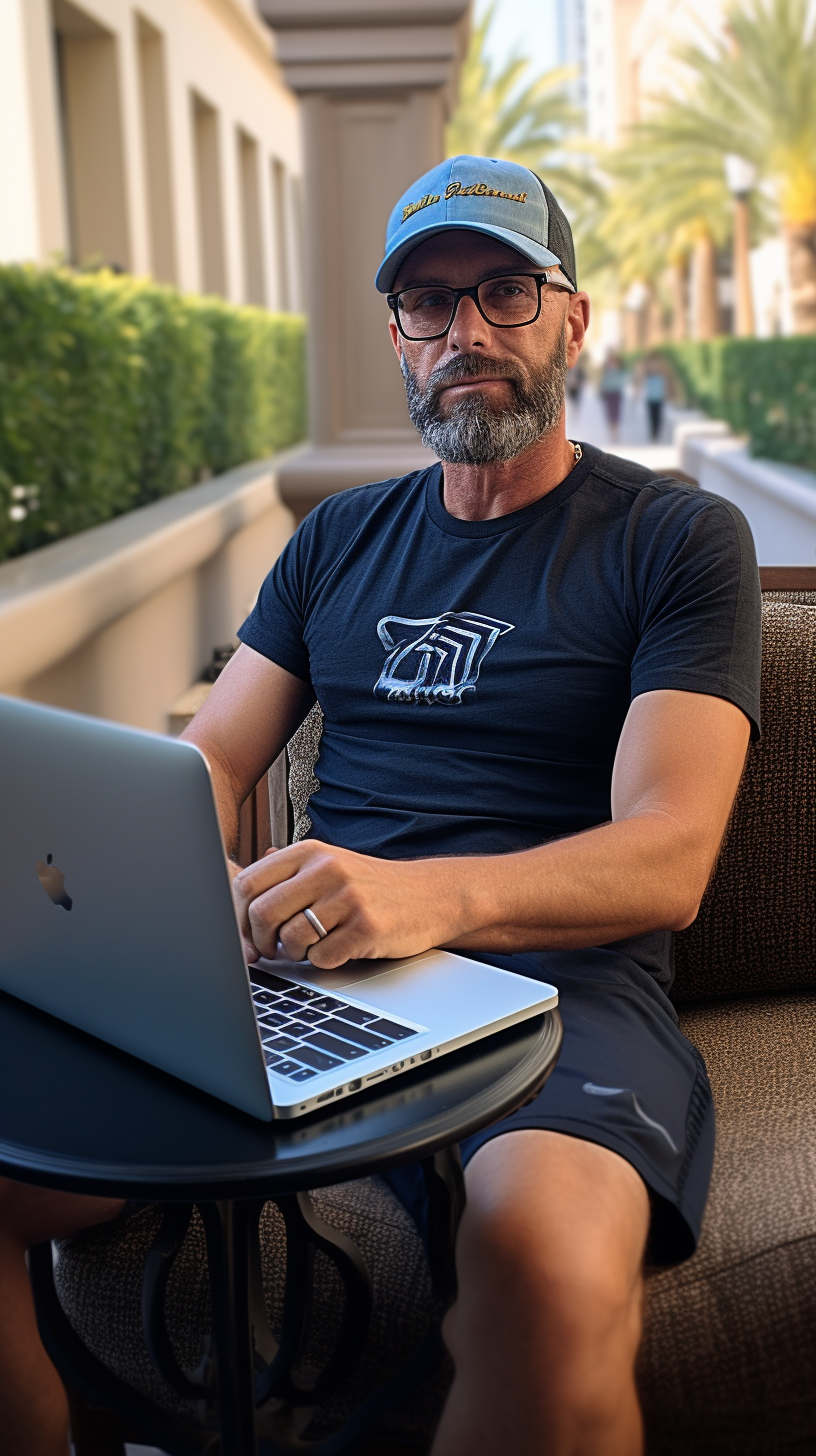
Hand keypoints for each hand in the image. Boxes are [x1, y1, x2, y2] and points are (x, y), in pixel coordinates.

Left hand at [231, 840, 470, 968]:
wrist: (430, 896)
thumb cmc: (371, 886)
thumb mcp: (327, 866)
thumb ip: (284, 875)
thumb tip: (232, 895)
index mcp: (309, 852)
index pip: (247, 883)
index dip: (237, 917)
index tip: (246, 936)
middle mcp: (326, 868)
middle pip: (262, 913)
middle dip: (260, 941)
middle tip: (272, 950)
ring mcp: (348, 897)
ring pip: (289, 939)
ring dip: (294, 954)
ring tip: (311, 946)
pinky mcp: (367, 926)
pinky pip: (322, 957)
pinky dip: (323, 961)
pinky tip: (339, 949)